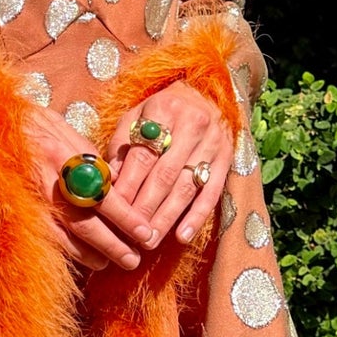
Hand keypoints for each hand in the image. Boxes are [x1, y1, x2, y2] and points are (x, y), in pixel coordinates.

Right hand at [27, 104, 156, 269]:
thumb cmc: (38, 126)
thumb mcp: (71, 136)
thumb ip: (95, 164)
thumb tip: (121, 189)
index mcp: (65, 157)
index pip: (104, 195)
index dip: (127, 218)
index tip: (146, 233)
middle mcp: (48, 181)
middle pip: (86, 223)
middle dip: (113, 245)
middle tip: (133, 260)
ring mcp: (30, 200)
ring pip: (66, 237)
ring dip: (91, 254)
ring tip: (110, 263)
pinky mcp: (17, 211)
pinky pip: (46, 238)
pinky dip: (67, 251)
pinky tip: (82, 258)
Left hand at [105, 82, 231, 252]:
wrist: (205, 95)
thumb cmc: (160, 111)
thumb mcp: (136, 116)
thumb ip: (122, 146)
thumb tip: (109, 181)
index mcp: (164, 110)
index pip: (143, 156)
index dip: (129, 186)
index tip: (116, 210)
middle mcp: (193, 125)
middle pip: (165, 175)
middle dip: (146, 208)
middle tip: (131, 233)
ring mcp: (213, 144)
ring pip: (186, 187)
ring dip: (167, 218)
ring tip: (150, 240)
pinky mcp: (227, 160)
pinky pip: (212, 194)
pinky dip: (197, 217)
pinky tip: (182, 236)